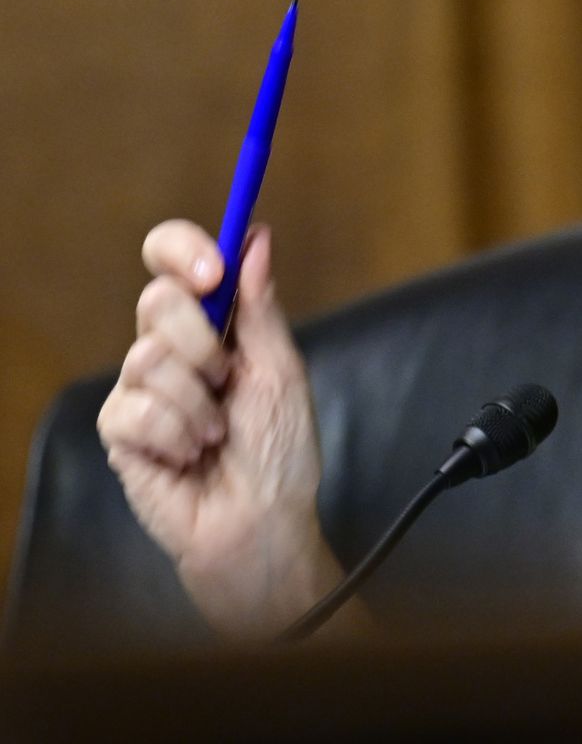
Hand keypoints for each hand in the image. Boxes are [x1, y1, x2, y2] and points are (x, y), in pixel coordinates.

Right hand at [97, 220, 351, 638]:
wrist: (261, 523)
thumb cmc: (280, 453)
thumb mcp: (281, 374)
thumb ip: (260, 309)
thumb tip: (256, 237)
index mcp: (214, 328)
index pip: (175, 264)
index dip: (182, 249)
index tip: (212, 268)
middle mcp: (172, 350)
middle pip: (157, 300)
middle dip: (201, 340)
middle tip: (226, 379)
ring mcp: (142, 389)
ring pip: (148, 358)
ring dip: (197, 404)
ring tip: (216, 436)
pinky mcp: (121, 432)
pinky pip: (133, 409)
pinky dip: (174, 435)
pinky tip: (188, 457)